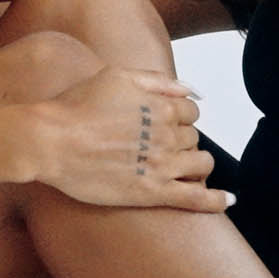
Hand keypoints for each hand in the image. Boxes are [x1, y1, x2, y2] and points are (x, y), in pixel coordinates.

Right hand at [26, 65, 229, 211]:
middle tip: (158, 147)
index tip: (164, 124)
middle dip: (181, 141)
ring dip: (196, 163)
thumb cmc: (76, 106)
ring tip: (180, 168)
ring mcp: (163, 166)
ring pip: (201, 164)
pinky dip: (216, 200)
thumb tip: (193, 91)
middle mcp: (168, 135)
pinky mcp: (152, 193)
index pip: (191, 112)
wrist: (50, 141)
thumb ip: (159, 80)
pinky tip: (228, 201)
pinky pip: (196, 198)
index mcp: (162, 106)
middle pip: (194, 138)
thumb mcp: (118, 76)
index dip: (179, 117)